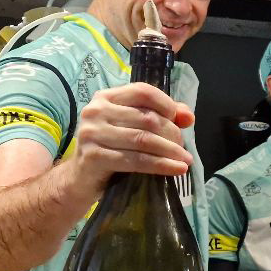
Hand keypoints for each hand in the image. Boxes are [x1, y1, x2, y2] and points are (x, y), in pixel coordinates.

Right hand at [72, 83, 194, 189]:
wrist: (82, 179)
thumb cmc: (112, 149)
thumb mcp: (134, 128)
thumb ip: (161, 116)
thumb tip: (189, 117)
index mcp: (106, 97)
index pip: (142, 91)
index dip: (166, 104)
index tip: (181, 121)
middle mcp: (96, 111)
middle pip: (147, 118)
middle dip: (172, 134)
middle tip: (184, 150)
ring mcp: (93, 133)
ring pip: (144, 139)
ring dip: (170, 151)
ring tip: (185, 160)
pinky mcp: (94, 156)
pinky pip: (136, 160)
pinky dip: (161, 165)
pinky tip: (177, 169)